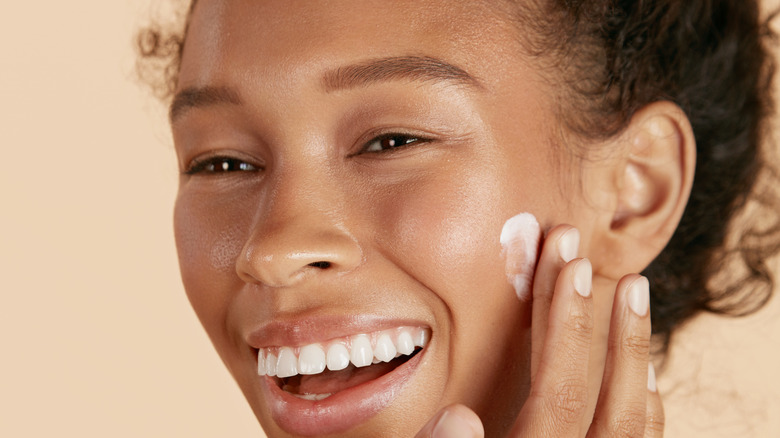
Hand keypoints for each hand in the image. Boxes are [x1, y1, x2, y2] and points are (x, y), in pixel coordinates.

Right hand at [415, 225, 663, 436]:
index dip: (565, 330)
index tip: (567, 267)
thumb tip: (457, 415)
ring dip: (633, 354)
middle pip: (606, 405)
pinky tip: (644, 369)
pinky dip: (646, 404)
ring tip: (634, 292)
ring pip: (634, 426)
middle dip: (597, 323)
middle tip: (587, 258)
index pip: (560, 398)